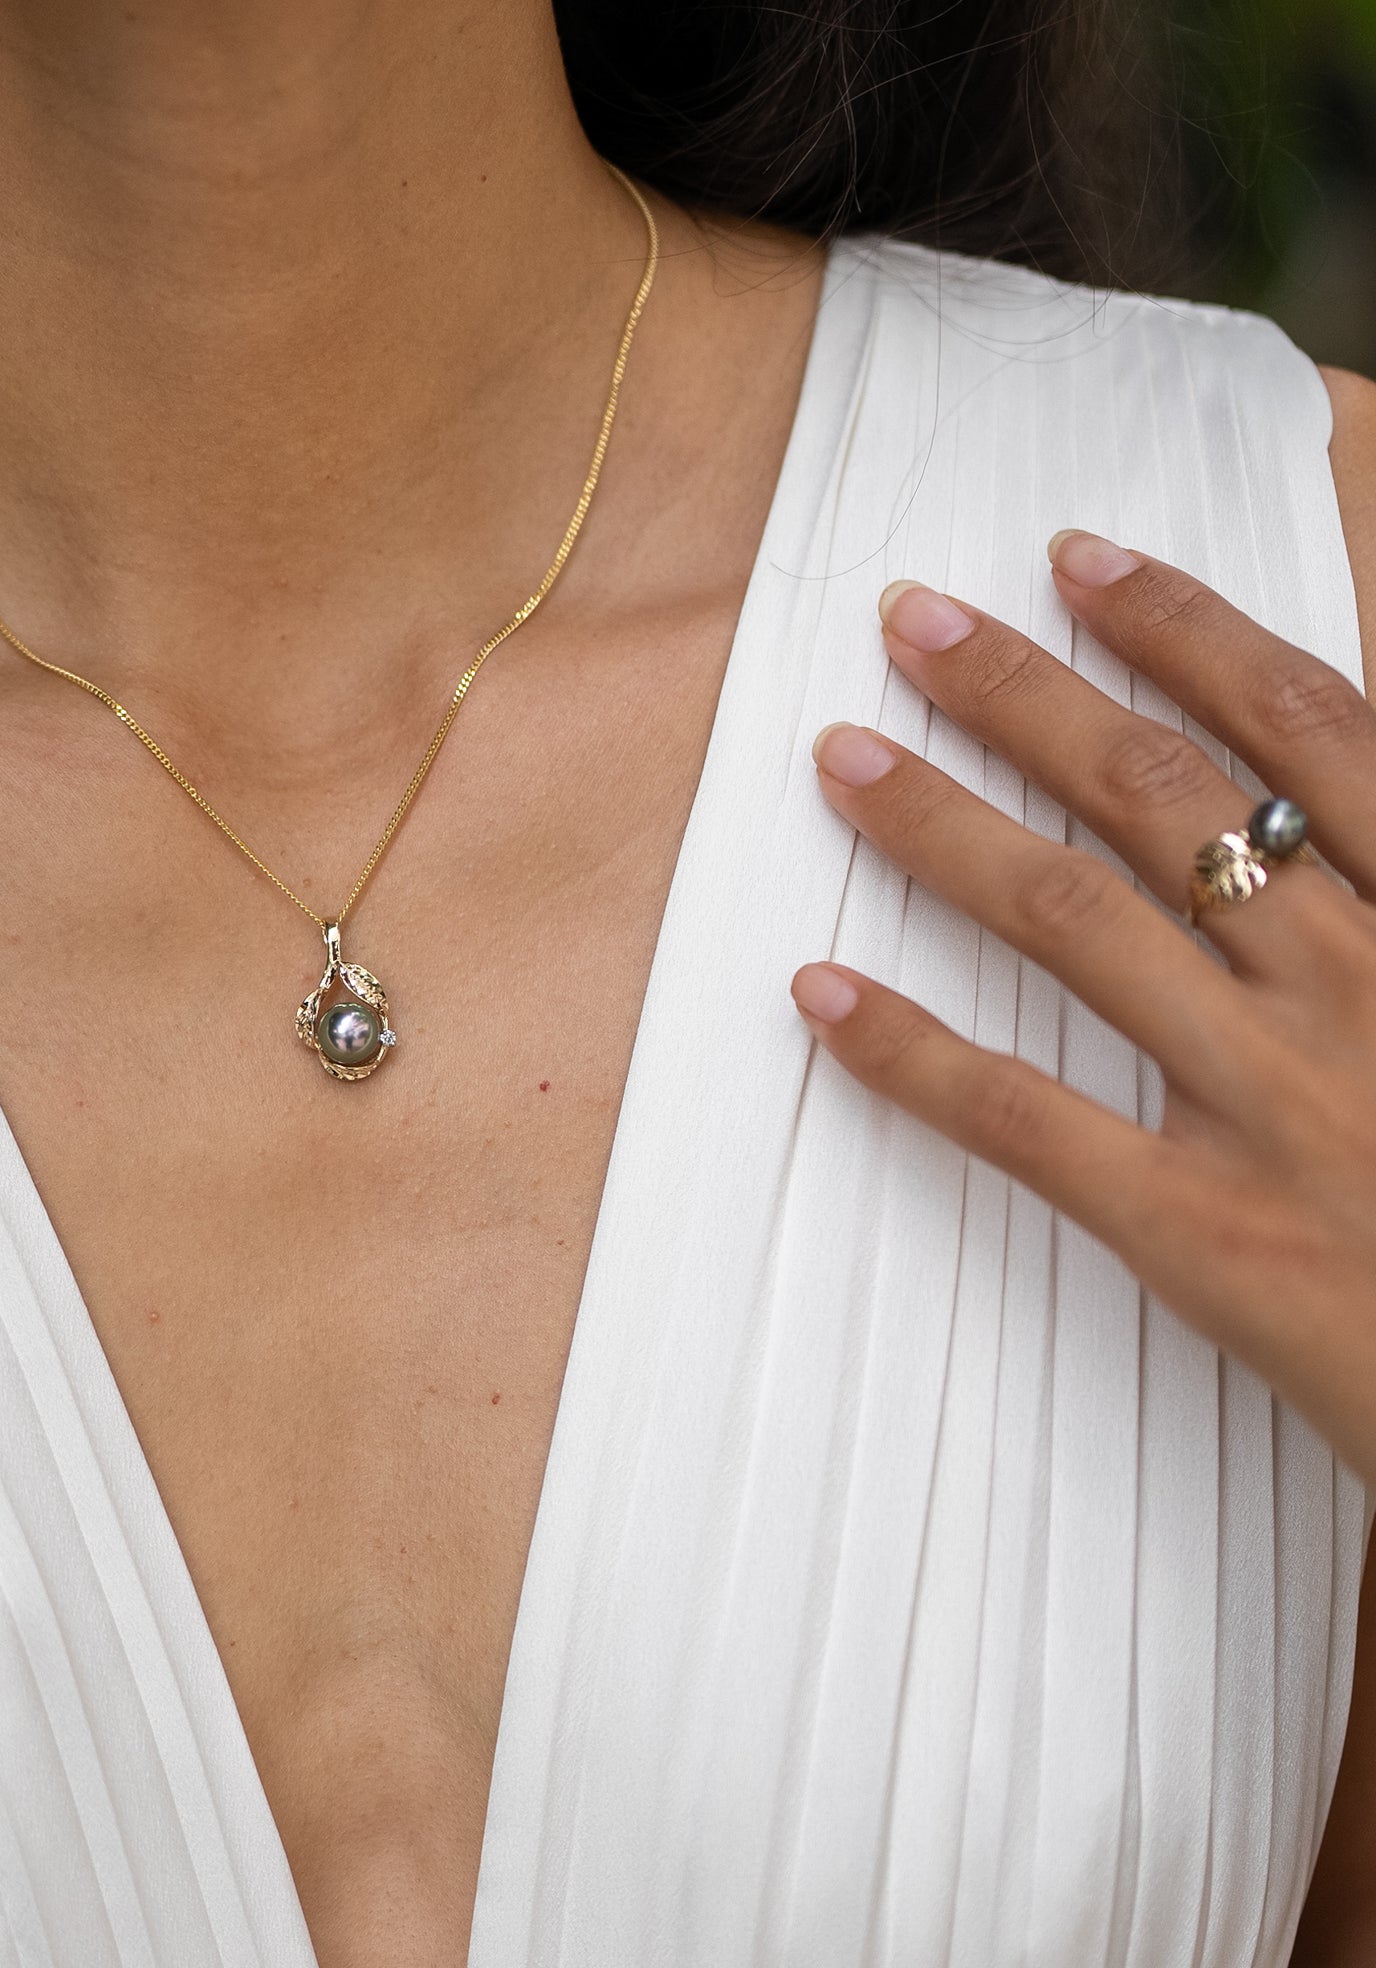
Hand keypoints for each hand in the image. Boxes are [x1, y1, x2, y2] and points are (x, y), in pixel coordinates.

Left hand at [790, 531, 1375, 1476]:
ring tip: (843, 756)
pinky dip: (909, 1052)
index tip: (1077, 561)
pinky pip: (1022, 1119)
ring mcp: (1273, 1107)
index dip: (1182, 629)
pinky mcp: (1203, 1231)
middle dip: (1023, 692)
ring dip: (942, 824)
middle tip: (913, 620)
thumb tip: (1329, 805)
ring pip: (1073, 922)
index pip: (1307, 727)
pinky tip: (820, 994)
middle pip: (1161, 796)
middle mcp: (1357, 987)